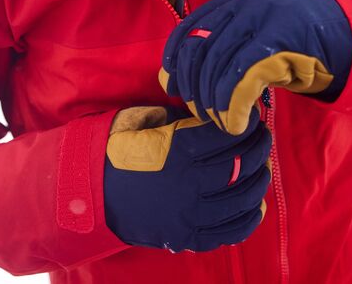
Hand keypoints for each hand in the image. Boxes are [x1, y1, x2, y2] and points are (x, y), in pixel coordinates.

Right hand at [104, 106, 270, 251]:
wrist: (88, 193)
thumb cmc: (117, 151)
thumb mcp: (144, 121)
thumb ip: (181, 117)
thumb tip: (213, 114)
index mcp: (178, 150)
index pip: (229, 135)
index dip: (247, 125)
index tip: (252, 119)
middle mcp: (189, 184)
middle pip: (242, 165)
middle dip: (259, 148)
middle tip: (263, 138)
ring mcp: (190, 215)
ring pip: (243, 199)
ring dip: (259, 180)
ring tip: (262, 167)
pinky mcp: (187, 237)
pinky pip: (230, 232)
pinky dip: (249, 218)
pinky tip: (256, 204)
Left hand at [159, 0, 351, 134]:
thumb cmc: (311, 42)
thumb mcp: (268, 31)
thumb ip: (235, 42)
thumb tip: (191, 71)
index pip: (192, 25)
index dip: (176, 57)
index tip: (172, 84)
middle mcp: (250, 3)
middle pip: (201, 48)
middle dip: (194, 86)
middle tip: (199, 112)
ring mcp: (266, 20)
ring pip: (219, 66)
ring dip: (213, 101)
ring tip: (220, 122)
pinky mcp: (281, 43)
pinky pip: (242, 79)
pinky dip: (233, 106)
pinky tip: (235, 124)